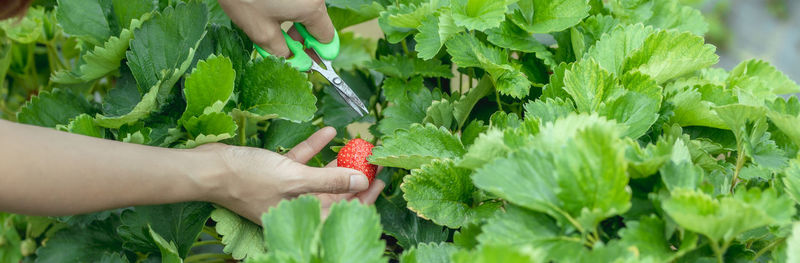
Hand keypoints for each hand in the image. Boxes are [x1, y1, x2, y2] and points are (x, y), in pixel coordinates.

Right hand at [197, 127, 383, 222]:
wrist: (211, 169)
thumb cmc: (249, 179)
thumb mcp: (295, 179)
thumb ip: (330, 182)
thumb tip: (362, 182)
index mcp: (305, 214)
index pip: (344, 211)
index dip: (365, 197)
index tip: (381, 179)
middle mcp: (299, 204)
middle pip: (336, 193)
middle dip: (355, 176)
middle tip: (374, 159)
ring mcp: (288, 188)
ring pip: (321, 176)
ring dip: (339, 161)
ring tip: (357, 145)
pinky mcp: (277, 172)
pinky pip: (302, 161)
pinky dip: (316, 148)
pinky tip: (329, 132)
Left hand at [217, 0, 334, 57]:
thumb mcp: (261, 32)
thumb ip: (283, 52)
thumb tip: (297, 64)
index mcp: (311, 8)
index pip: (327, 38)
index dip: (318, 54)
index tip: (309, 63)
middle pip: (317, 23)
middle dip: (303, 40)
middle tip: (287, 51)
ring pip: (307, 11)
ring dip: (295, 24)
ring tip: (274, 32)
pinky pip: (298, 1)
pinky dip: (289, 10)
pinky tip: (272, 15)